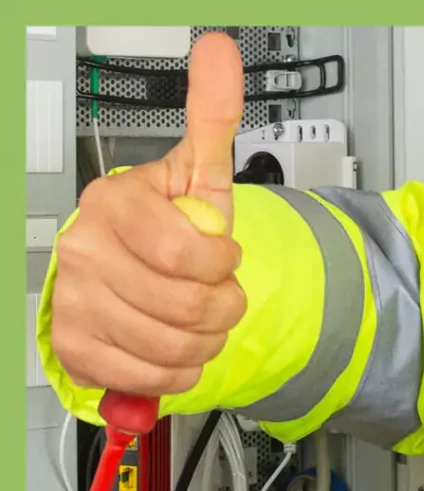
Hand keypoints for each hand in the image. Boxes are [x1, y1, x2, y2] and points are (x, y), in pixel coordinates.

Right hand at [50, 32, 246, 396]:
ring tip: (197, 322)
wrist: (133, 280)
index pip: (187, 255)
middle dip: (222, 309)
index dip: (222, 267)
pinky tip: (175, 349)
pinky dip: (180, 372)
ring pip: (175, 347)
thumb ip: (213, 120)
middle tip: (215, 297)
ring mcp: (75, 301)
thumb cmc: (167, 235)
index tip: (221, 258)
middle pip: (188, 306)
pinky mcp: (77, 348)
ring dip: (205, 342)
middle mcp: (85, 250)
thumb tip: (220, 54)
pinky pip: (152, 378)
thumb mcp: (198, 180)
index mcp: (115, 204)